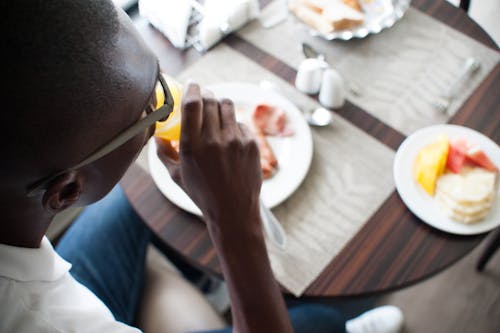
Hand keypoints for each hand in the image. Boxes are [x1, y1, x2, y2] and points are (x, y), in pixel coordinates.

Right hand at [157, 83, 261, 230]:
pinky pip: (241, 123)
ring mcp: (235, 141)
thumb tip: (158, 135)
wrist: (233, 211)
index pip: (192, 103)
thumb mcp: (176, 176)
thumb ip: (164, 153)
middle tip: (204, 99)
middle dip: (206, 95)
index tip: (192, 85)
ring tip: (217, 116)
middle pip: (210, 100)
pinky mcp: (251, 144)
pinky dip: (233, 125)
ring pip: (227, 106)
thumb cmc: (202, 194)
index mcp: (192, 145)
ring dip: (220, 106)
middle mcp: (214, 140)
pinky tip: (229, 138)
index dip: (192, 88)